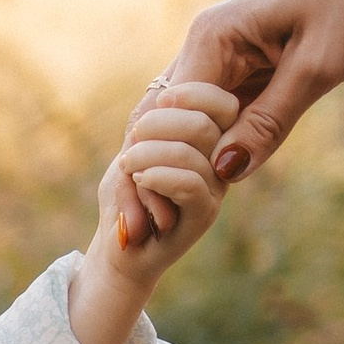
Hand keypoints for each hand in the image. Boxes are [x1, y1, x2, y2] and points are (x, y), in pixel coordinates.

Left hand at [69, 81, 234, 343]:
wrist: (121, 249)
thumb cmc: (126, 192)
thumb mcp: (135, 144)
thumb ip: (155, 119)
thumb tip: (167, 95)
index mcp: (211, 137)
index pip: (223, 102)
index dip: (192, 94)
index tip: (160, 101)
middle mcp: (221, 161)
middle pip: (204, 123)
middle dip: (155, 125)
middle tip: (132, 144)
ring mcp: (215, 189)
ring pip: (190, 153)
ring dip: (146, 155)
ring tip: (128, 168)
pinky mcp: (203, 216)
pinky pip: (189, 184)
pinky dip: (157, 176)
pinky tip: (139, 180)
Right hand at [136, 0, 343, 203]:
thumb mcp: (316, 69)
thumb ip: (269, 121)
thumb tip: (224, 172)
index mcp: (212, 36)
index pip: (169, 110)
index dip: (166, 161)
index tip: (173, 206)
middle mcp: (201, 41)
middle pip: (159, 116)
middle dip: (154, 167)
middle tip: (153, 223)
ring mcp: (213, 50)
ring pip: (175, 117)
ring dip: (172, 160)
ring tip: (166, 212)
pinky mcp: (230, 62)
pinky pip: (202, 110)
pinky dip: (198, 145)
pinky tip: (198, 180)